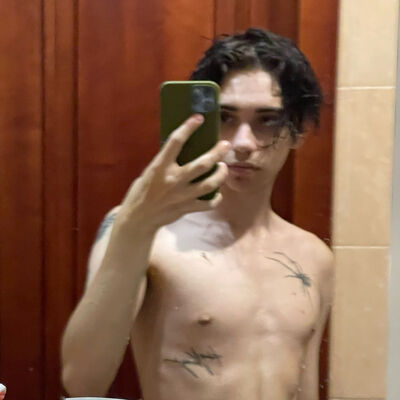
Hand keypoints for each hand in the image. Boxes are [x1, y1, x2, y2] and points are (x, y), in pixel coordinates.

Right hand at [117, 114, 230, 231]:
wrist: (139, 218)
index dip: (188, 128)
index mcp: (160, 167)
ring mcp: (182, 195)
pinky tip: (218, 193)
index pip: (175, 142)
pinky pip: (208, 204)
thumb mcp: (150, 172)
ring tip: (223, 167)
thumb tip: (182, 151)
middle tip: (226, 145)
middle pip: (203, 164)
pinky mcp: (187, 208)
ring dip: (221, 174)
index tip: (199, 118)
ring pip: (210, 183)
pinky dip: (216, 198)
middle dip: (217, 152)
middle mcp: (173, 180)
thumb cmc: (142, 192)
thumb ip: (165, 163)